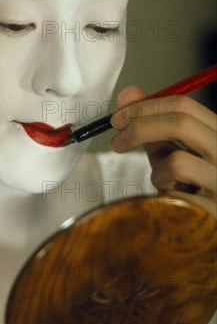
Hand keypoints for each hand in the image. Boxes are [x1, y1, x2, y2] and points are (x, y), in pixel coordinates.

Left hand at [111, 86, 216, 216]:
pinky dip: (165, 198)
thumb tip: (128, 94)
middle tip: (117, 141)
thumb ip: (155, 127)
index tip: (119, 118)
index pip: (184, 104)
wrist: (207, 228)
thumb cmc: (195, 187)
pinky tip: (175, 204)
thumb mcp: (177, 153)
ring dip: (158, 173)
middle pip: (181, 123)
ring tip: (165, 185)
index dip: (145, 106)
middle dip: (139, 128)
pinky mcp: (215, 211)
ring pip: (177, 162)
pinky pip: (175, 197)